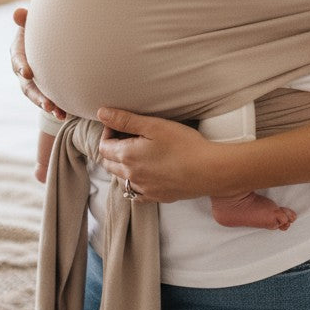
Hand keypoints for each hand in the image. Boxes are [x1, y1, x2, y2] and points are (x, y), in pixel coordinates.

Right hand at [10, 7, 66, 119]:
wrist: (53, 39)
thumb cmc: (42, 27)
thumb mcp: (33, 23)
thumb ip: (26, 20)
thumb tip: (17, 13)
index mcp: (19, 52)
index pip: (17, 59)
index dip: (20, 66)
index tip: (27, 72)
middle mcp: (23, 70)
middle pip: (27, 85)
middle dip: (36, 95)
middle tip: (46, 104)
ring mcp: (34, 81)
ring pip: (37, 96)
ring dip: (46, 105)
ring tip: (58, 113)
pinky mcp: (45, 88)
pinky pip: (49, 100)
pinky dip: (56, 108)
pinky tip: (65, 114)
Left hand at [97, 107, 219, 202]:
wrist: (208, 170)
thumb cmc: (183, 144)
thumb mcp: (153, 125)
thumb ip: (125, 119)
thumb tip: (101, 113)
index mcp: (127, 156)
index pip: (103, 146)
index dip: (109, 132)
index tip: (122, 124)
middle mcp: (131, 176)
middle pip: (109, 164)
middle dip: (113, 149)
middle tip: (129, 136)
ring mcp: (143, 189)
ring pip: (122, 178)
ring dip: (123, 166)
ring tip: (140, 152)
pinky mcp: (156, 197)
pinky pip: (136, 192)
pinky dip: (135, 182)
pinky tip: (147, 173)